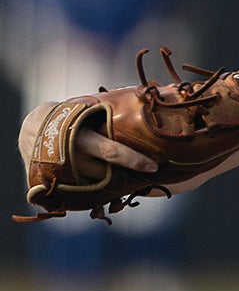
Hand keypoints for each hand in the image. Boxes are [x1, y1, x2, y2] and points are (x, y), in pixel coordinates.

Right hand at [18, 102, 158, 180]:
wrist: (31, 128)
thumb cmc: (70, 115)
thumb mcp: (86, 110)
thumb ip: (108, 113)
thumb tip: (141, 99)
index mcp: (81, 137)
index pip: (112, 153)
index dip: (135, 160)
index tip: (154, 165)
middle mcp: (72, 158)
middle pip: (106, 173)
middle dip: (127, 175)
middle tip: (148, 172)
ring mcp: (63, 174)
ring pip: (96, 184)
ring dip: (112, 181)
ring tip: (125, 172)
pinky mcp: (56, 185)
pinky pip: (83, 191)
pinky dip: (97, 187)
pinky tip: (106, 180)